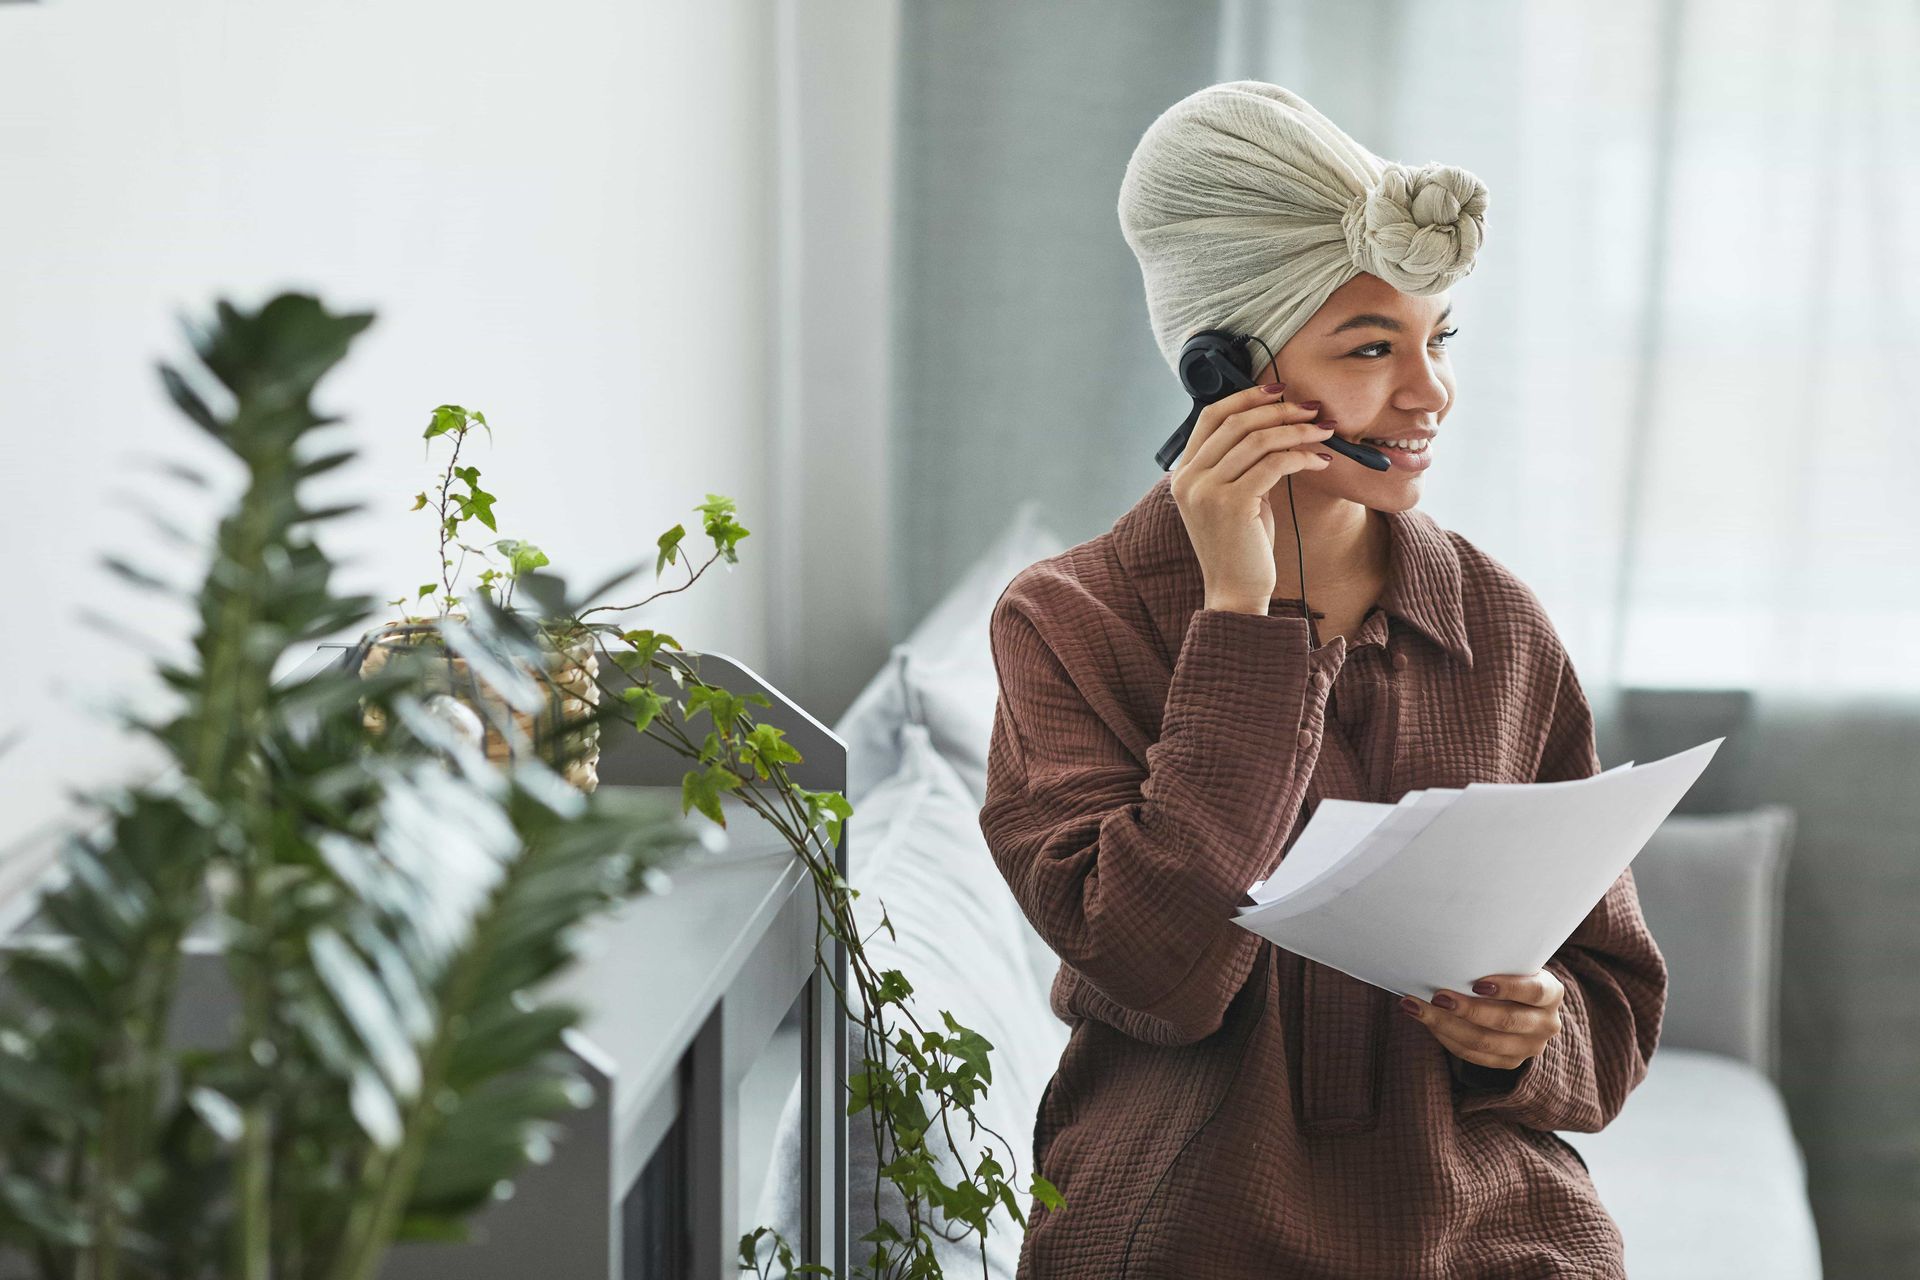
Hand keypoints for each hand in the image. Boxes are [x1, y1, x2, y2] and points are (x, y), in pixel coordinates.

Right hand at [1169, 380, 1335, 613]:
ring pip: (1257, 440)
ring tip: (1324, 432)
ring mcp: (1206, 490)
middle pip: (1236, 422)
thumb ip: (1240, 464)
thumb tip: (1275, 426)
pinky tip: (1319, 461)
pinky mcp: (1231, 503)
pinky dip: (1301, 456)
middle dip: (1279, 410)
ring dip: (1297, 431)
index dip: (1245, 397)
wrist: (1234, 592)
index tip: (1279, 390)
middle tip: (1312, 408)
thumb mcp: (1234, 497)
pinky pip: (1273, 464)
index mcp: (1184, 473)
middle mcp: (1189, 478)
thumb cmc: (1240, 546)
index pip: (1211, 417)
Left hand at [1399, 969, 1565, 1070]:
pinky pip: (1473, 1055)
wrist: (1520, 1001)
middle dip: (1467, 1010)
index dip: (1507, 988)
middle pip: (1506, 1021)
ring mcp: (1529, 1048)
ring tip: (1417, 1008)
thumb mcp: (1512, 963)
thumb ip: (1495, 962)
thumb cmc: (1509, 972)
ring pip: (1484, 1043)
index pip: (1533, 992)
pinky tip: (1425, 1021)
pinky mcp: (1509, 1062)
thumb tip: (1451, 952)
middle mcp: (1546, 1024)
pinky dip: (1446, 1038)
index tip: (1477, 983)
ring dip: (1445, 1025)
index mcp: (1552, 993)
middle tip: (1437, 996)